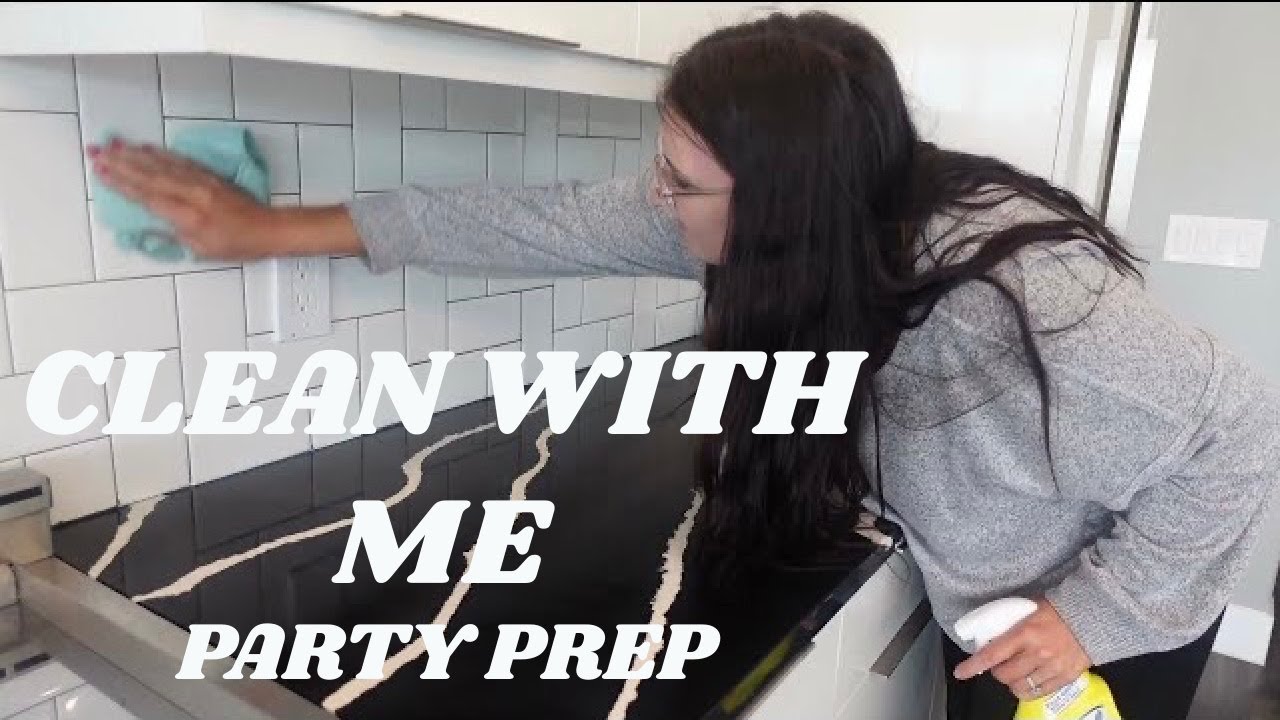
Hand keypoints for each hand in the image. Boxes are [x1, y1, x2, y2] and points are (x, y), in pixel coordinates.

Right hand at [89, 138, 282, 259]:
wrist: (268, 228)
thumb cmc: (237, 245)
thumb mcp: (202, 249)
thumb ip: (175, 234)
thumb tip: (149, 223)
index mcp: (188, 216)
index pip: (148, 196)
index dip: (122, 184)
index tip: (100, 172)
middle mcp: (192, 194)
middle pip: (150, 175)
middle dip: (121, 162)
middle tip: (95, 151)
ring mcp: (202, 182)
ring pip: (163, 165)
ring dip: (135, 154)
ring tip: (112, 145)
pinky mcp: (210, 176)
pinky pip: (181, 162)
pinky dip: (161, 154)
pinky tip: (146, 148)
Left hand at [953, 598, 1090, 701]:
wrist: (1091, 616)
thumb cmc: (1057, 609)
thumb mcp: (1027, 609)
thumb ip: (1009, 622)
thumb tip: (988, 631)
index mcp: (1025, 633)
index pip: (992, 654)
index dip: (973, 666)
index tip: (961, 672)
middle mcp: (1038, 653)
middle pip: (1004, 675)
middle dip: (996, 671)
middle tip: (998, 664)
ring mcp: (1052, 667)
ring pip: (1020, 687)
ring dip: (1011, 682)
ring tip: (1014, 673)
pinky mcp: (1065, 677)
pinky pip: (1039, 692)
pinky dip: (1028, 690)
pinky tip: (1027, 682)